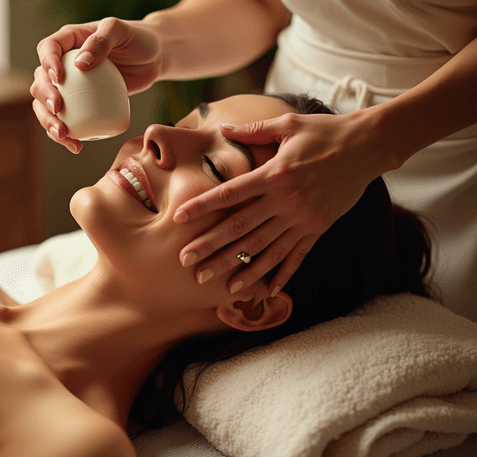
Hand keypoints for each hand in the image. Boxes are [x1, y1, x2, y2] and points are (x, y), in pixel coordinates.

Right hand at [30, 17, 161, 152]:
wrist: (153, 59)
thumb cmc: (139, 39)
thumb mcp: (121, 31)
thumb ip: (102, 41)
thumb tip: (79, 63)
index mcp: (68, 41)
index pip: (47, 49)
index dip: (47, 64)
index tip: (58, 79)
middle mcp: (63, 63)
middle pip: (41, 81)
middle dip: (44, 99)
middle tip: (58, 112)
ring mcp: (71, 86)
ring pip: (47, 106)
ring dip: (48, 122)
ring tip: (63, 136)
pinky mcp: (81, 105)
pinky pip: (67, 120)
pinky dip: (68, 135)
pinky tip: (77, 145)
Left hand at [174, 111, 388, 295]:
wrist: (369, 145)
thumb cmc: (325, 131)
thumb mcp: (288, 123)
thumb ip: (254, 130)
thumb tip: (223, 127)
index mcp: (273, 174)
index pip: (229, 194)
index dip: (203, 206)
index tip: (180, 217)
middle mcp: (286, 200)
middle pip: (241, 228)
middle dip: (212, 247)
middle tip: (187, 262)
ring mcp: (303, 218)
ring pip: (266, 249)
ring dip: (242, 269)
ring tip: (221, 287)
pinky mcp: (319, 228)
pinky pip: (297, 255)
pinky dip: (283, 274)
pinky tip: (269, 292)